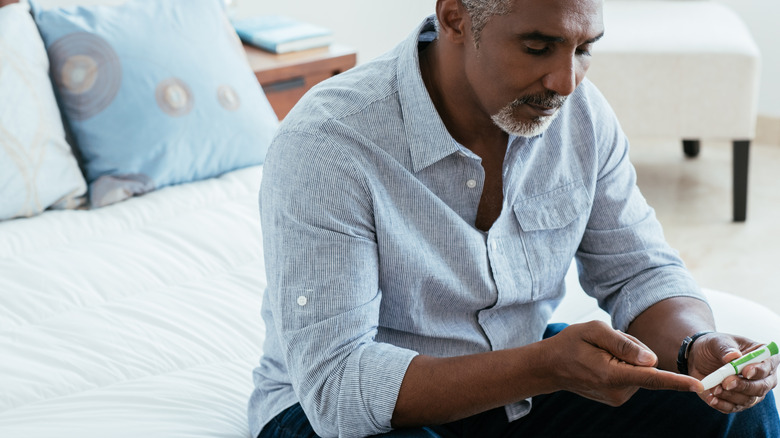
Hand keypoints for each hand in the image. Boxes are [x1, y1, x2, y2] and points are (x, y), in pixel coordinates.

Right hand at [543, 321, 702, 406]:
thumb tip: (653, 360)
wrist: (550, 367)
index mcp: (612, 375)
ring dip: (628, 358)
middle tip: (605, 343)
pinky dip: (623, 366)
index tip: (699, 386)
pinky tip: (602, 362)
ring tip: (600, 354)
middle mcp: (618, 391)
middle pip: (646, 366)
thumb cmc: (570, 344)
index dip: (677, 381)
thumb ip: (624, 344)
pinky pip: (633, 376)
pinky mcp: (618, 398)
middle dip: (634, 351)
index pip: (652, 378)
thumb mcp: (594, 331)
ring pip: (641, 371)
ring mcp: (618, 397)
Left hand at [688, 332, 778, 413]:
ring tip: (714, 389)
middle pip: (762, 386)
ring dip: (731, 395)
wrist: (698, 357)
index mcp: (763, 357)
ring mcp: (751, 391)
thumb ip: (726, 348)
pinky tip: (712, 399)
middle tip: (726, 382)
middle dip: (744, 386)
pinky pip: (734, 407)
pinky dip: (722, 404)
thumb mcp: (717, 341)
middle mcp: (762, 377)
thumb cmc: (714, 346)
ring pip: (748, 399)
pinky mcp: (737, 401)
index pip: (770, 365)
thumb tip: (733, 356)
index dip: (760, 370)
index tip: (746, 372)